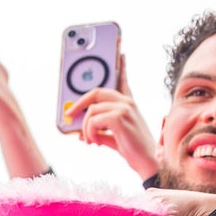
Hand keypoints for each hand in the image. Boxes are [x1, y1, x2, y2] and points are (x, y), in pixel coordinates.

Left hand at [66, 56, 157, 176]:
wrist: (147, 162)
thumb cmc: (133, 150)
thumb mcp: (112, 137)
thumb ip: (97, 131)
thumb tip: (78, 133)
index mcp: (128, 104)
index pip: (123, 81)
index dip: (121, 66)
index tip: (121, 53)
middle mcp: (127, 102)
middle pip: (96, 92)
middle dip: (78, 103)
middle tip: (68, 115)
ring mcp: (124, 108)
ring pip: (91, 110)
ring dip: (85, 128)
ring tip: (90, 140)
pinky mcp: (119, 117)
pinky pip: (93, 120)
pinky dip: (89, 133)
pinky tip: (95, 142)